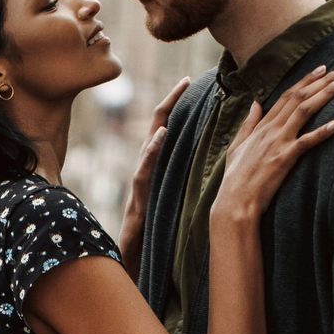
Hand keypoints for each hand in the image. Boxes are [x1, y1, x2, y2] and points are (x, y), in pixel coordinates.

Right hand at [118, 77, 188, 272]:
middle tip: (186, 80)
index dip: (175, 103)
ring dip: (162, 118)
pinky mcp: (138, 192)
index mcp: (155, 163)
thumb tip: (199, 158)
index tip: (189, 81)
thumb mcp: (171, 195)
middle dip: (170, 100)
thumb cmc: (155, 227)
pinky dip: (152, 149)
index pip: (165, 126)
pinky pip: (144, 167)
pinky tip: (161, 135)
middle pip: (157, 125)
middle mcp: (146, 165)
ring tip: (175, 96)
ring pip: (149, 141)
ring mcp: (140, 177)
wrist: (135, 252)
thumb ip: (178, 174)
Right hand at [212, 64, 333, 224]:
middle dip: (322, 80)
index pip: (287, 95)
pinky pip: (306, 142)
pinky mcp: (284, 159)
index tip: (322, 68)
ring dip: (326, 94)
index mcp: (262, 126)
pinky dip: (321, 132)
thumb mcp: (238, 145)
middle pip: (299, 97)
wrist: (235, 201)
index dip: (306, 80)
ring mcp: (278, 142)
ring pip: (304, 111)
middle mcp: (271, 129)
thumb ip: (249, 123)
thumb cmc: (236, 177)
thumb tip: (256, 104)